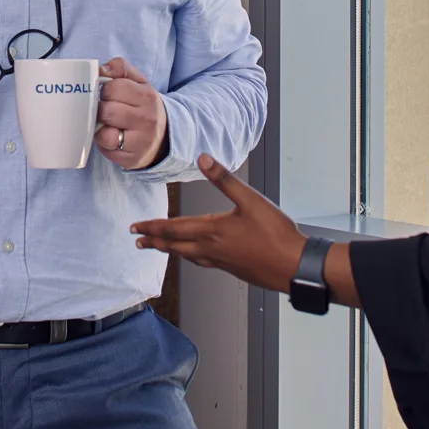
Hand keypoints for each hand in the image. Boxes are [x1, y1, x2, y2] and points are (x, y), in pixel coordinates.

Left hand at [95, 58, 166, 169]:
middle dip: (101, 109)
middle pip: (106, 110)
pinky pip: (106, 150)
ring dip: (100, 128)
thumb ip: (120, 68)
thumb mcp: (138, 83)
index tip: (108, 94)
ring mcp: (140, 141)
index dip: (104, 90)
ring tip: (107, 124)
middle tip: (106, 109)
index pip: (113, 88)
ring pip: (105, 133)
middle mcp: (146, 119)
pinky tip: (110, 137)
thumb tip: (101, 69)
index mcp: (147, 96)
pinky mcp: (131, 158)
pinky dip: (103, 143)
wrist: (165, 137)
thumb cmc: (143, 106)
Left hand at [131, 154, 305, 292]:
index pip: (172, 228)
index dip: (152, 226)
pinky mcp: (232, 269)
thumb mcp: (251, 200)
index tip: (135, 227)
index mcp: (212, 230)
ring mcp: (221, 261)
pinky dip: (190, 257)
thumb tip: (203, 159)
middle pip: (174, 245)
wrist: (293, 266)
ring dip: (169, 250)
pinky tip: (195, 255)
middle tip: (137, 240)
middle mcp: (211, 248)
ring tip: (158, 247)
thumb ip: (225, 180)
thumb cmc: (275, 234)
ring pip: (187, 255)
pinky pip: (202, 262)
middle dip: (153, 240)